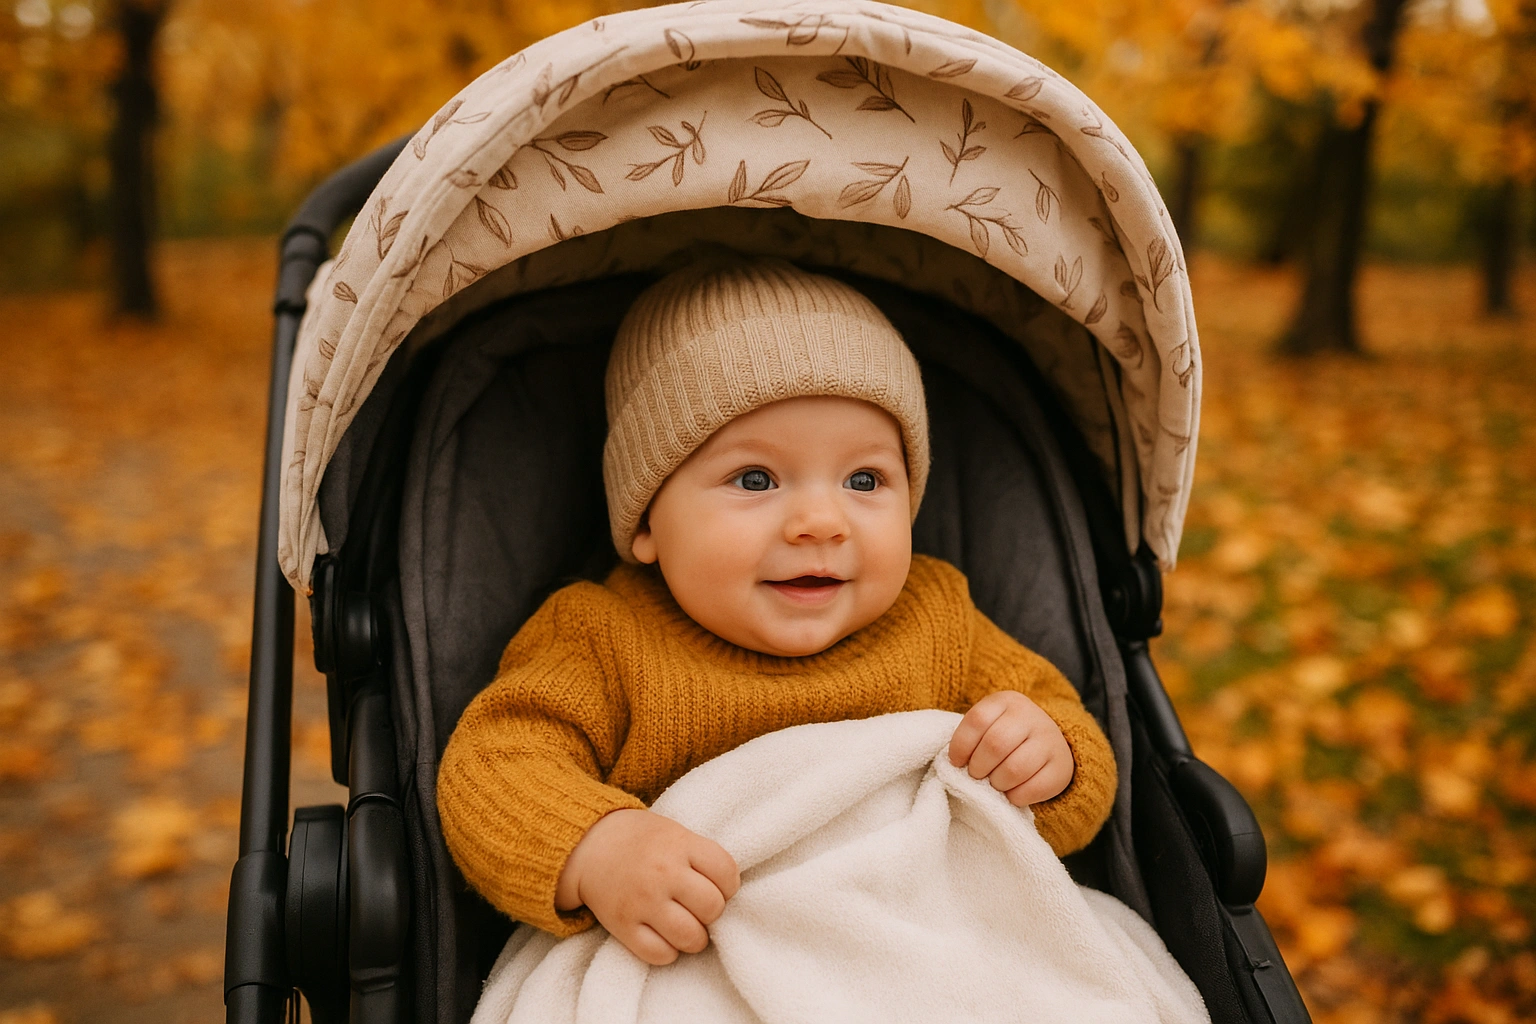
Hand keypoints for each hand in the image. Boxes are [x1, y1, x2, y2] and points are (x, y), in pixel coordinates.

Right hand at [555, 808, 740, 964]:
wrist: (588, 845)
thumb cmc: (642, 840)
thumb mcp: (675, 833)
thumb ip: (701, 857)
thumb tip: (728, 894)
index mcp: (679, 844)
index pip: (726, 872)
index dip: (729, 885)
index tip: (718, 887)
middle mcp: (662, 872)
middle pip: (712, 907)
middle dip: (712, 912)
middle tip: (699, 907)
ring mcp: (642, 901)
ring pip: (690, 937)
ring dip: (695, 937)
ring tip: (687, 927)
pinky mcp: (622, 925)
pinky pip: (659, 954)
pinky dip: (668, 952)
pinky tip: (665, 937)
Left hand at [948, 690, 1073, 806]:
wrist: (1049, 743)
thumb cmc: (1008, 737)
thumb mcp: (990, 725)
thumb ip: (973, 737)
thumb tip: (956, 765)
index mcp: (1007, 701)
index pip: (977, 720)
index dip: (961, 745)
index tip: (957, 762)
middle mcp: (1030, 715)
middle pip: (996, 744)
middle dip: (979, 767)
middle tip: (977, 775)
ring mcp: (1049, 740)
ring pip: (1015, 769)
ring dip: (997, 783)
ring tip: (995, 783)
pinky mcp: (1061, 766)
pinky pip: (1034, 788)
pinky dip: (1016, 796)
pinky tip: (1012, 792)